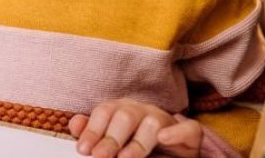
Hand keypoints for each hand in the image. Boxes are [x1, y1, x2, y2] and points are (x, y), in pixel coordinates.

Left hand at [69, 98, 201, 156]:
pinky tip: (164, 138)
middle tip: (100, 157)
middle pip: (124, 116)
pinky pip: (188, 128)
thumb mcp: (111, 142)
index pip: (104, 113)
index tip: (83, 149)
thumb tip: (75, 125)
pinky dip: (176, 132)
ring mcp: (165, 120)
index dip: (93, 130)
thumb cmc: (134, 147)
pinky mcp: (189, 134)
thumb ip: (93, 133)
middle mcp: (141, 111)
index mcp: (120, 110)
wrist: (169, 155)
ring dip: (137, 143)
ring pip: (152, 122)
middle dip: (111, 138)